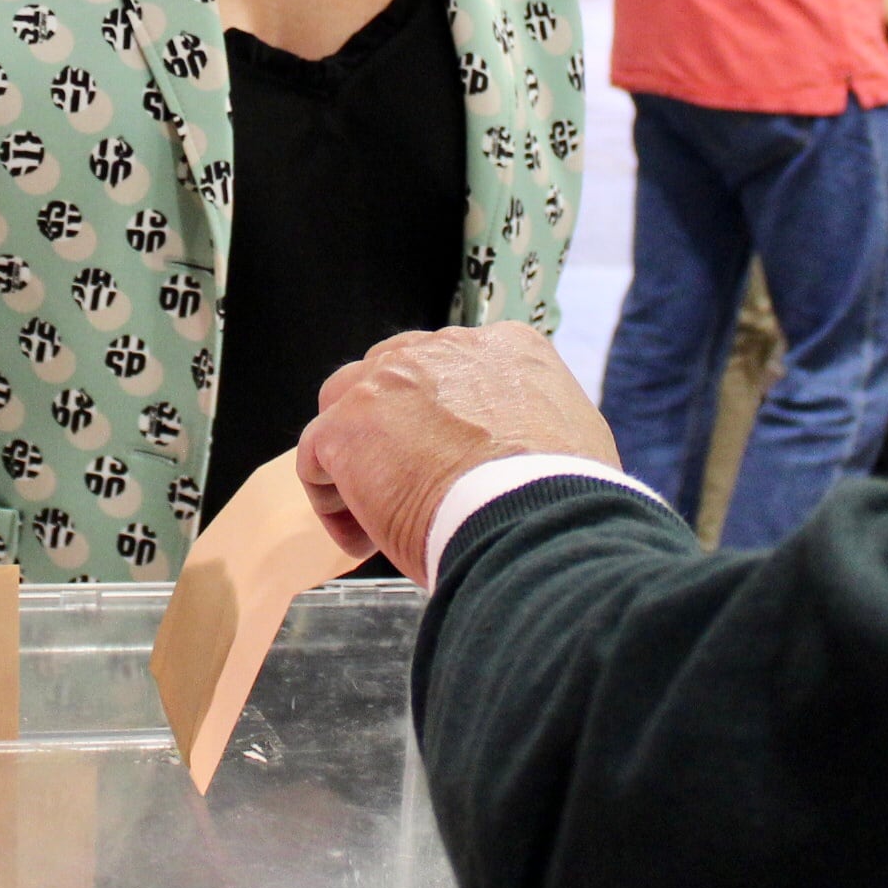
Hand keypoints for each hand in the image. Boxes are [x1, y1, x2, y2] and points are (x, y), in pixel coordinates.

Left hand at [295, 325, 616, 572]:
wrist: (533, 525)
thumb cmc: (559, 503)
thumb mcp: (571, 441)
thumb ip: (537, 427)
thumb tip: (524, 454)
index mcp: (506, 347)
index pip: (452, 369)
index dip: (442, 420)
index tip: (451, 465)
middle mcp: (445, 349)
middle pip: (393, 374)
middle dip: (392, 426)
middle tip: (410, 484)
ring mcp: (390, 380)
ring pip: (346, 404)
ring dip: (357, 454)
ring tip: (380, 513)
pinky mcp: (348, 425)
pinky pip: (316, 455)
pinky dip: (333, 501)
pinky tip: (365, 541)